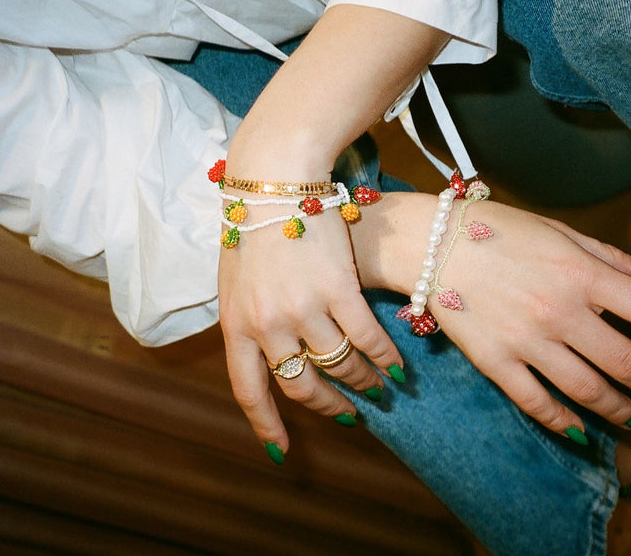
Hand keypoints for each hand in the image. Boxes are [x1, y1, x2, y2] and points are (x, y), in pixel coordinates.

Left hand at [218, 190, 403, 458]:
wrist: (274, 181)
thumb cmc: (252, 225)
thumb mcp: (234, 281)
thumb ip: (248, 320)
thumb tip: (268, 356)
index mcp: (237, 325)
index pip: (250, 390)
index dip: (268, 425)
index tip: (283, 449)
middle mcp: (268, 325)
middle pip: (302, 386)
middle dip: (330, 406)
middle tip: (351, 413)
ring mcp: (304, 309)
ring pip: (340, 366)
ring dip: (364, 382)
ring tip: (379, 386)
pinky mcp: (339, 290)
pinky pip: (367, 339)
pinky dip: (385, 357)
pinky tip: (396, 364)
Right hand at [352, 192, 630, 438]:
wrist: (425, 244)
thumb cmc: (494, 229)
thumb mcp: (558, 231)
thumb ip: (611, 258)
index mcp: (581, 273)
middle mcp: (561, 311)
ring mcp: (527, 340)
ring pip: (590, 391)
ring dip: (623, 412)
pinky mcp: (495, 361)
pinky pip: (538, 403)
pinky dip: (565, 423)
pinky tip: (581, 431)